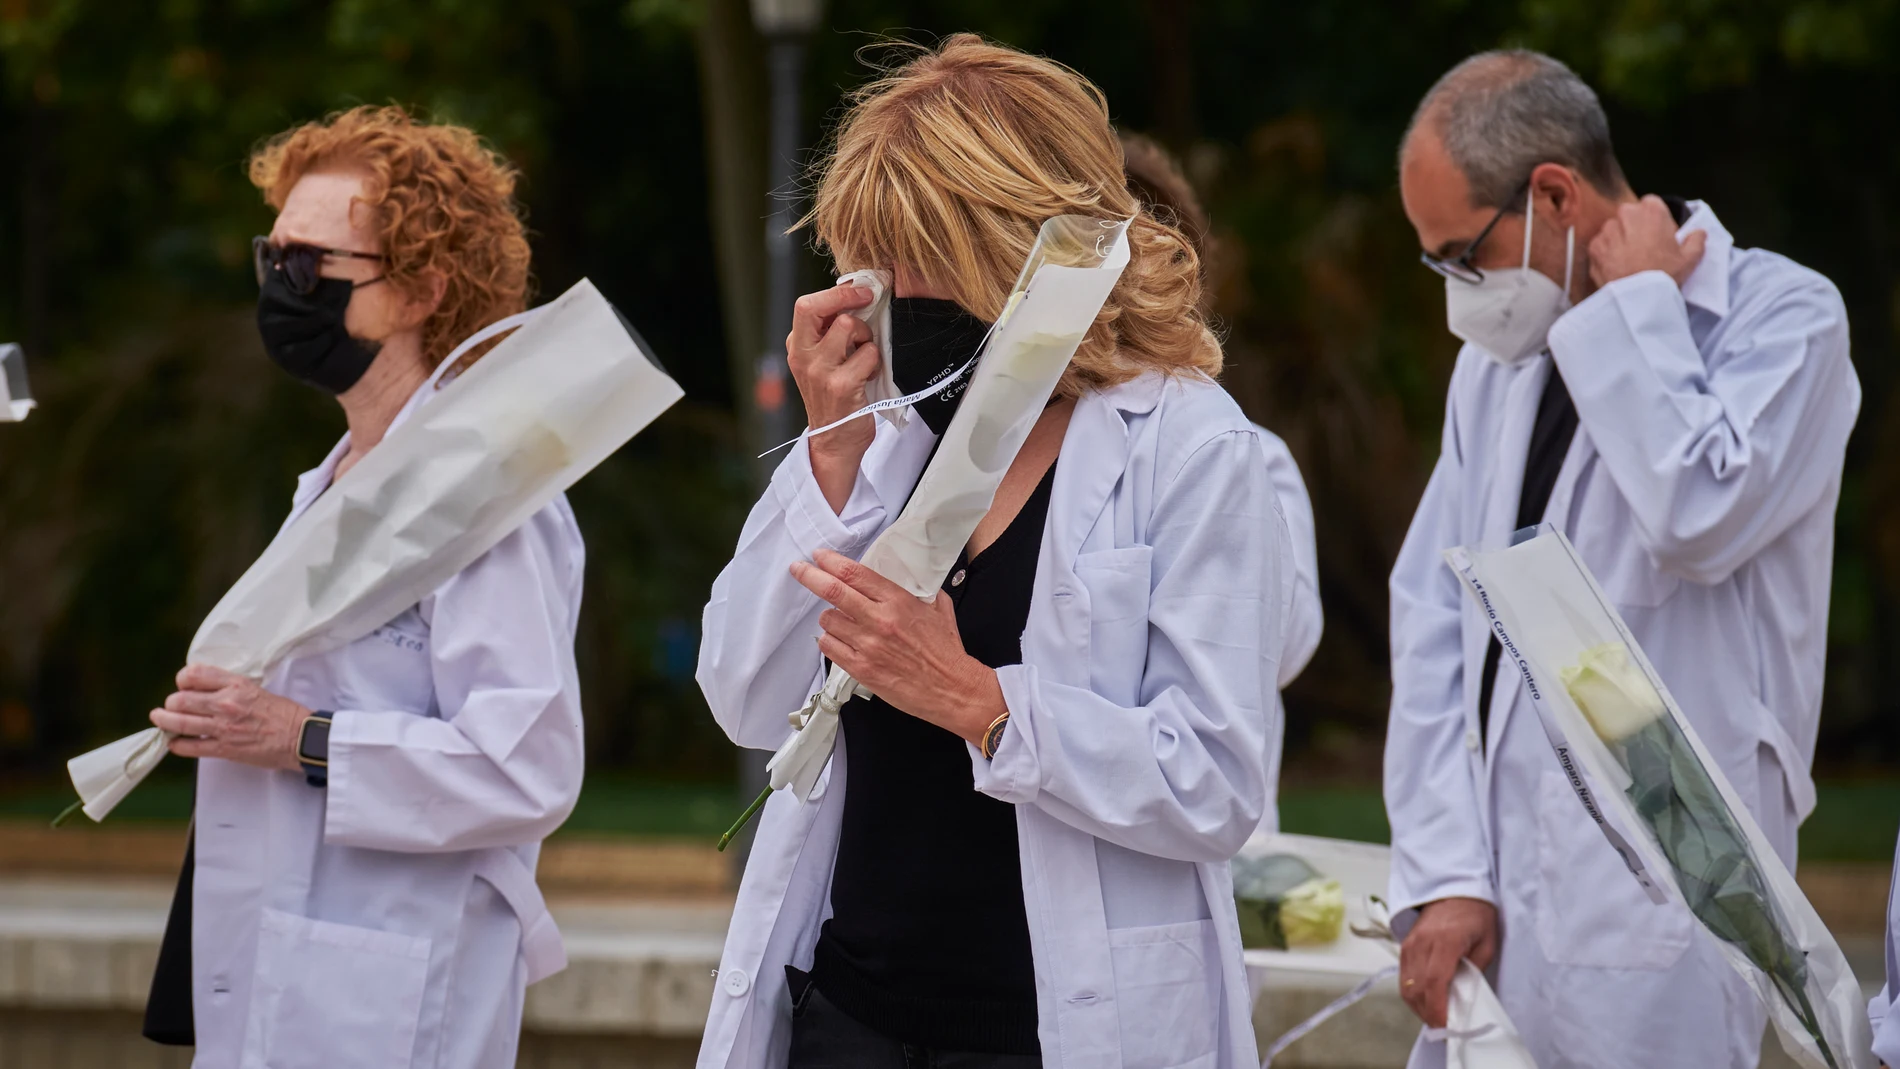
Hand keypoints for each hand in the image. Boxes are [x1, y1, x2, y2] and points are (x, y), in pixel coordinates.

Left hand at [149, 664, 310, 771]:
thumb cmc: (284, 714)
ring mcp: (223, 727)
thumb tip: (206, 691)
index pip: (194, 674)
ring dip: (164, 722)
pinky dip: (177, 745)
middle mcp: (226, 703)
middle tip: (171, 707)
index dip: (182, 680)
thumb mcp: (257, 689)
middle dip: (170, 704)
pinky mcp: (224, 749)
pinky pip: (189, 746)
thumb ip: (230, 688)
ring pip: (179, 722)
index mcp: (236, 685)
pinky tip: (174, 742)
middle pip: (180, 699)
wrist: (300, 737)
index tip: (183, 686)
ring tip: (160, 720)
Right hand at [787, 282, 881, 509]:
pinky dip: (875, 362)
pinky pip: (868, 354)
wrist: (834, 441)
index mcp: (797, 346)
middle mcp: (803, 357)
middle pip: (818, 308)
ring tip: (864, 356)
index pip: (805, 305)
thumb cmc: (834, 398)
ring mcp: (820, 371)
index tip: (859, 291)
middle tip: (867, 301)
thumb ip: (830, 333)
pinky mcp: (841, 386)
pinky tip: (868, 376)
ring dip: (866, 337)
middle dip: (848, 299)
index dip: (835, 293)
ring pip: (849, 327)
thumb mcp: (822, 362)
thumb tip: (856, 297)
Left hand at [790, 548, 1004, 744]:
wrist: (953, 689)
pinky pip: (830, 648)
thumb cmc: (946, 651)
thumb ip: (916, 591)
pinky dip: (829, 641)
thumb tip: (903, 578)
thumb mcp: (937, 608)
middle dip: (810, 576)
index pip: (855, 574)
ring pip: (829, 621)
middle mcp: (880, 620)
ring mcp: (869, 646)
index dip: (831, 562)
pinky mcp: (862, 670)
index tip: (818, 556)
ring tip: (841, 620)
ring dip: (829, 617)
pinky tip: (839, 640)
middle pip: (833, 592)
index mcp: (898, 601)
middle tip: (798, 569)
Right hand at [1398, 897, 1498, 1028]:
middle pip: (1416, 987)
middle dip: (1427, 1013)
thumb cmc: (1476, 915)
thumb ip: (1474, 971)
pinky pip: (1404, 977)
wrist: (1455, 890)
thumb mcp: (1486, 943)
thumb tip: (1463, 997)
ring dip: (1418, 1006)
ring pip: (1406, 985)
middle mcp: (1422, 943)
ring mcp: (1410, 944)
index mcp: (1445, 941)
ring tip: (1435, 1016)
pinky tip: (1426, 1000)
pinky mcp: (1404, 946)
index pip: (1434, 981)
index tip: (1444, 1025)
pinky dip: (1413, 993)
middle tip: (1443, 1027)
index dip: (1437, 1008)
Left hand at [1588, 195, 1706, 289]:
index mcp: (1651, 210)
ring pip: (1614, 230)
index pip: (1651, 204)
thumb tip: (1699, 232)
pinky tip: (1616, 267)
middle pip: (1630, 215)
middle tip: (1644, 248)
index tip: (1658, 234)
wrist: (1636, 297)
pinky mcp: (1593, 246)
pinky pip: (1601, 246)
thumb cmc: (1665, 274)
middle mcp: (1626, 214)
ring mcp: (1607, 230)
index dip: (1654, 219)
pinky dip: (1606, 253)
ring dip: (1619, 239)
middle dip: (1635, 227)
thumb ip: (1696, 240)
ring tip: (1628, 260)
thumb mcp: (1690, 258)